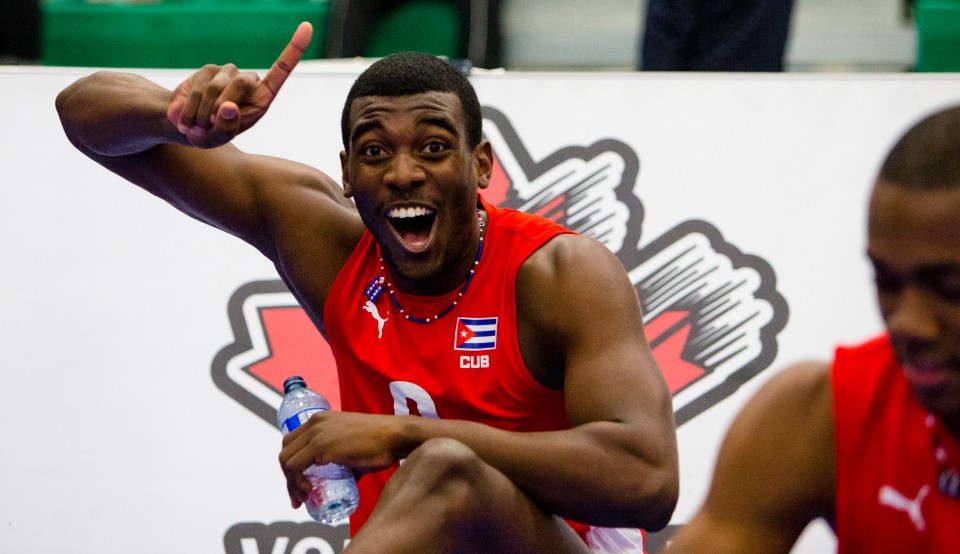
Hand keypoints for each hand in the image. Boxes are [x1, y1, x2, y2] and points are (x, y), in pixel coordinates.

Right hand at [167, 21, 312, 147]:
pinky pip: (197, 87)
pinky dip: (190, 109)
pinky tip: (186, 120)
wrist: (188, 127)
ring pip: (215, 87)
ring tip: (197, 128)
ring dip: (203, 113)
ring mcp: (227, 72)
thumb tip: (228, 107)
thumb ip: (227, 128)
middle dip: (222, 107)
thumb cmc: (211, 134)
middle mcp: (248, 80)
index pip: (281, 71)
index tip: (307, 26)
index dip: (294, 49)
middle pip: (241, 83)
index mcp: (262, 97)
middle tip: (210, 126)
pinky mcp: (207, 70)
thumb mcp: (220, 138)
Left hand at [279, 411, 403, 507]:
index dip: (292, 466)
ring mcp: (316, 433)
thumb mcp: (354, 447)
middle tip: (299, 496)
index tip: (302, 486)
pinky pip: (295, 466)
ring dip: (291, 482)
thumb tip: (344, 478)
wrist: (395, 436)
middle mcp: (314, 423)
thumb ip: (345, 460)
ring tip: (304, 497)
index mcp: (320, 420)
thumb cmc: (381, 444)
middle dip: (288, 477)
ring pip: (286, 460)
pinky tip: (309, 490)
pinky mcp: (321, 445)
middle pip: (285, 451)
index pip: (293, 442)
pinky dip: (296, 481)